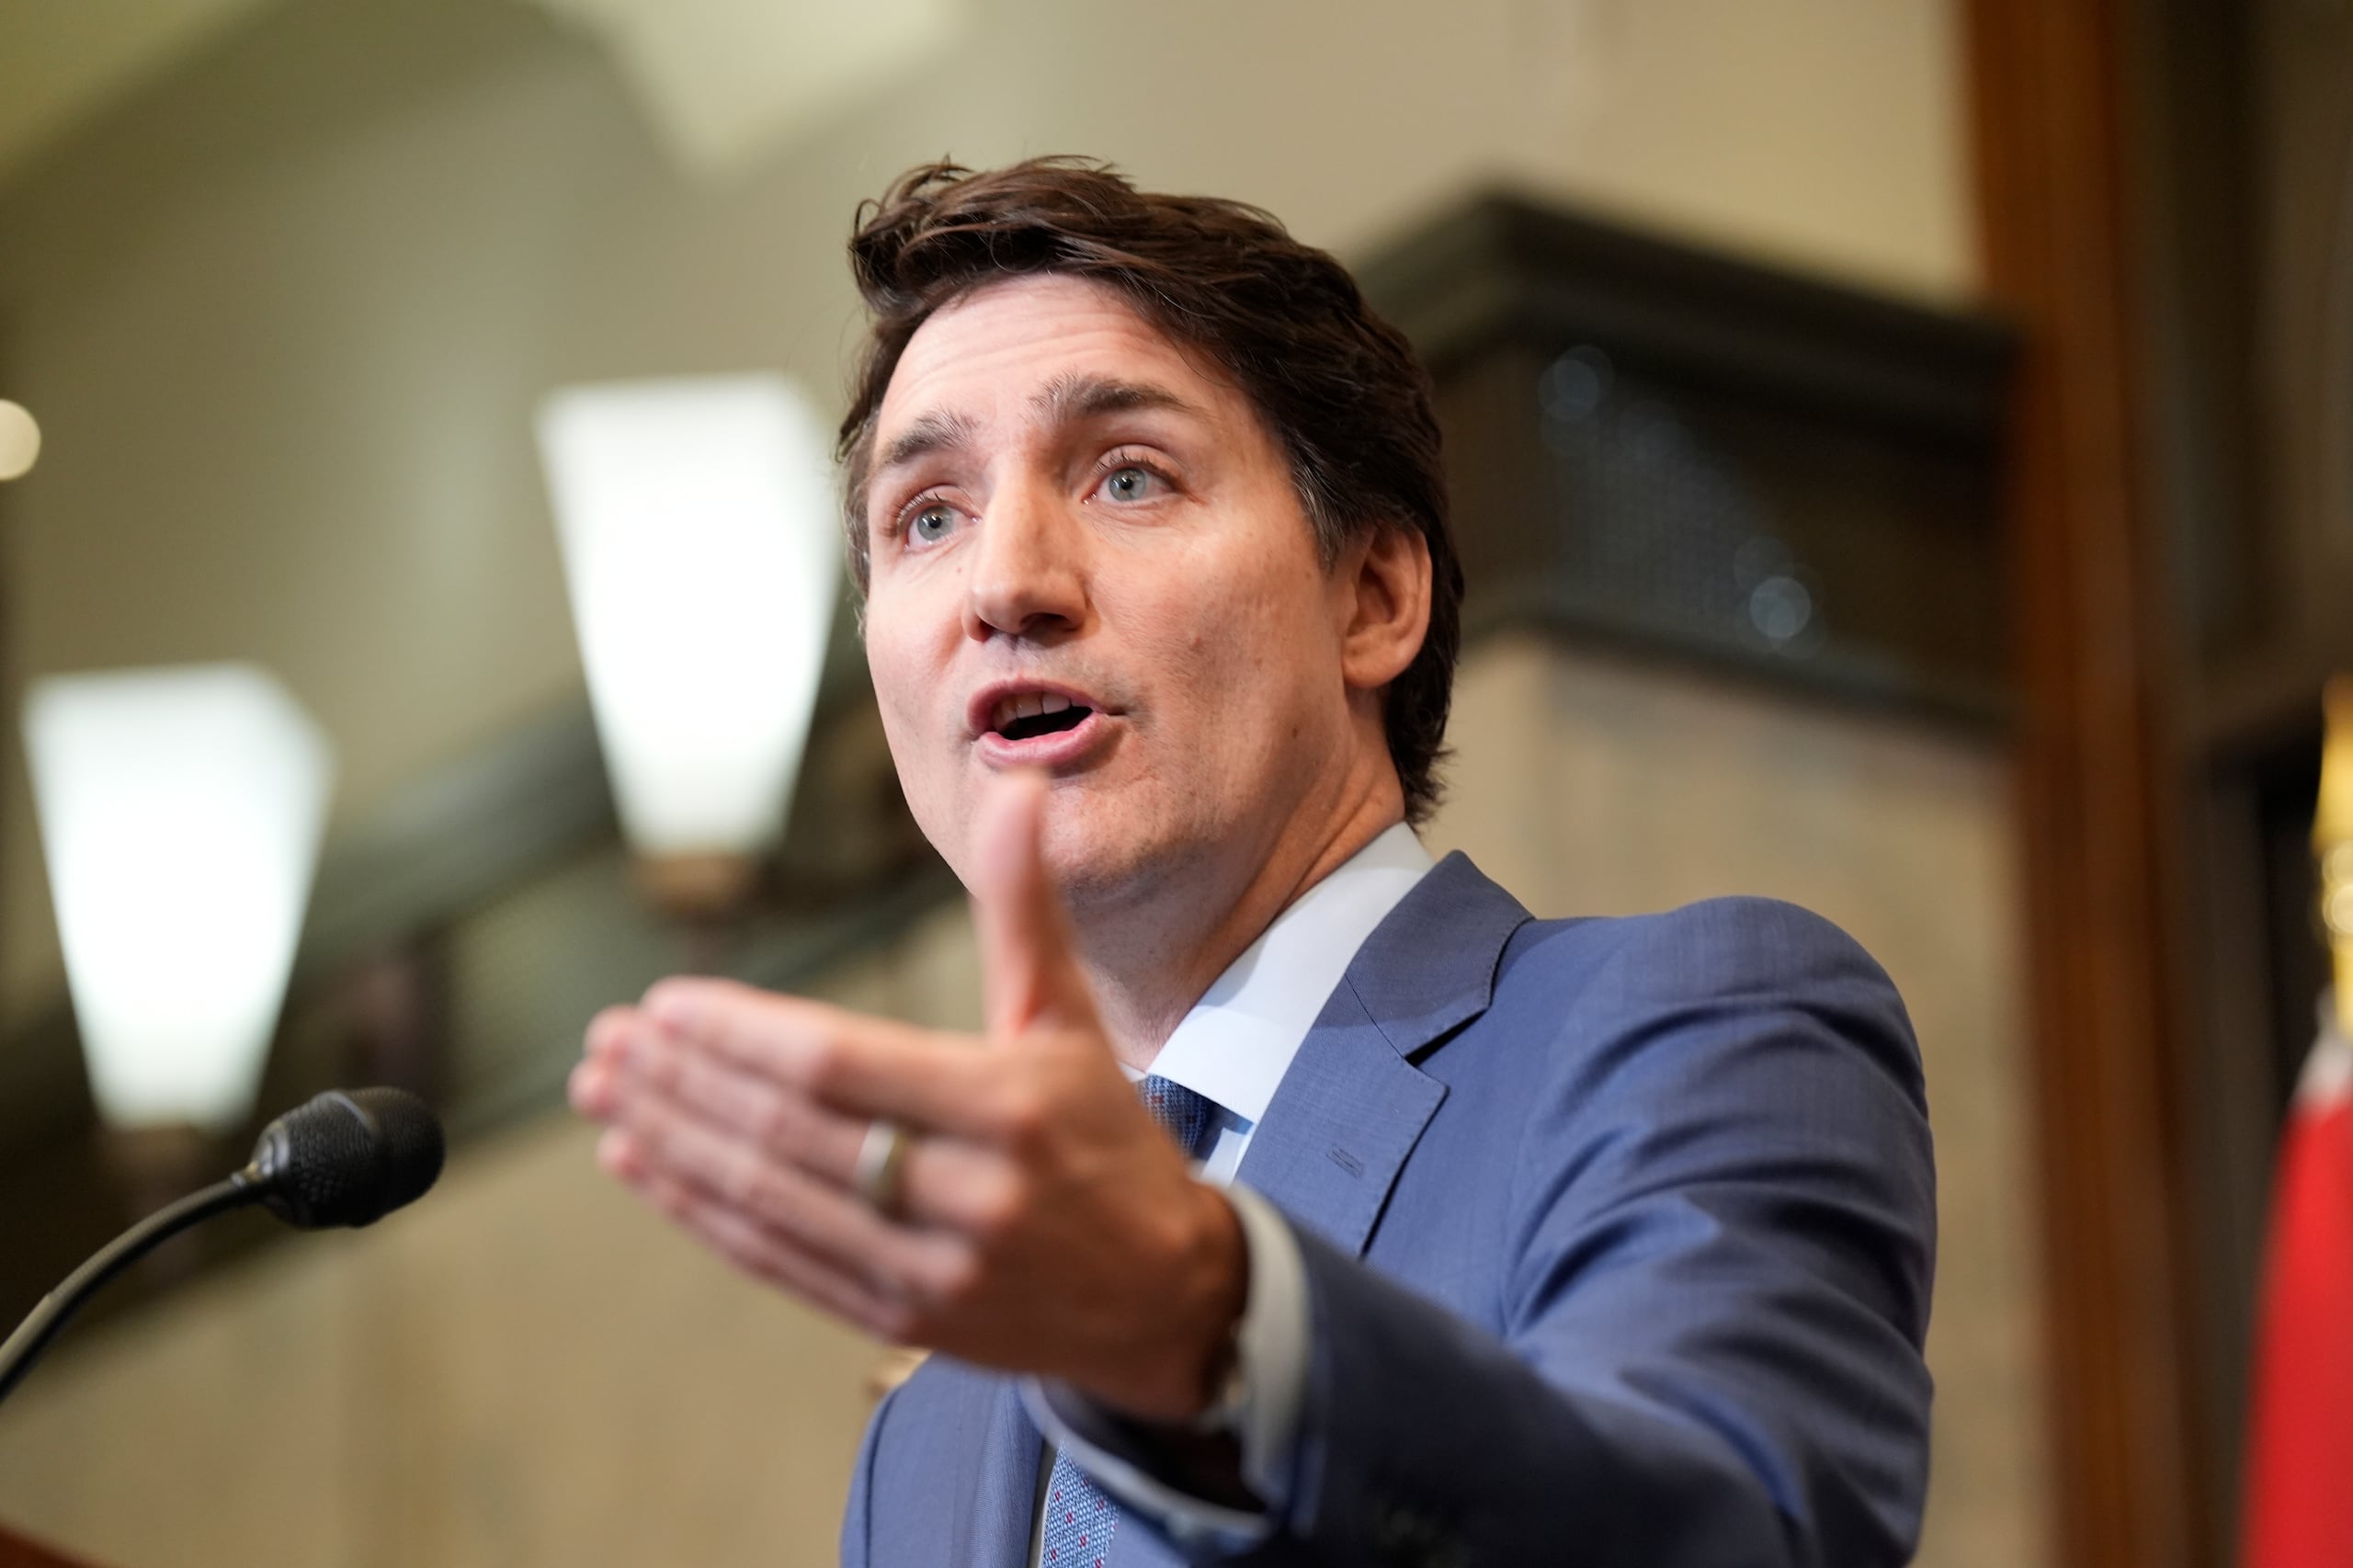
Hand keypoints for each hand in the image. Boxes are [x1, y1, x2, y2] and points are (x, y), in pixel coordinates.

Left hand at [569, 771, 1247, 1421]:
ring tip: (603, 1094)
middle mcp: (967, 1193)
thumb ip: (1024, 909)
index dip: (741, 1034)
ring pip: (766, 1198)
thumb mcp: (1070, 1021)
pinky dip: (698, 1211)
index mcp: (1006, 1107)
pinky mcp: (901, 1319)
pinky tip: (642, 1165)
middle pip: (787, 1130)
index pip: (839, 1063)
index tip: (665, 1003)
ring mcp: (929, 1267)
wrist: (1167, 1296)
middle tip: (606, 1042)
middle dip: (682, 1083)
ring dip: (670, 1142)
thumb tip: (1019, 786)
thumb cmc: (1107, 1139)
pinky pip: (775, 1259)